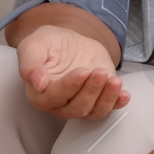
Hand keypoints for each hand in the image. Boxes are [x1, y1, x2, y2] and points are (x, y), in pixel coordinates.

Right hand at [15, 25, 129, 119]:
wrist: (68, 41)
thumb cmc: (48, 44)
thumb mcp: (33, 45)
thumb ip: (29, 63)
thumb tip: (37, 83)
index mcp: (39, 94)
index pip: (54, 98)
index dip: (69, 87)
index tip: (81, 72)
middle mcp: (59, 104)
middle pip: (76, 107)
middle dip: (90, 91)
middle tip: (98, 72)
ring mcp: (79, 103)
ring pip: (93, 111)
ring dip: (106, 97)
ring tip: (113, 80)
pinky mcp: (97, 99)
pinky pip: (107, 108)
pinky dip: (117, 103)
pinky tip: (123, 94)